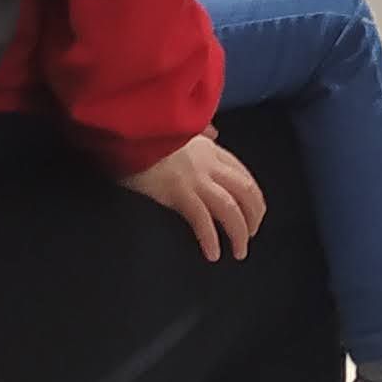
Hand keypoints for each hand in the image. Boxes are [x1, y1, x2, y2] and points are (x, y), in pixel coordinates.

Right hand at [126, 132, 266, 259]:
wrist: (127, 129)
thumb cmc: (147, 134)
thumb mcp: (178, 128)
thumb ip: (198, 131)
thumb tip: (214, 133)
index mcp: (209, 148)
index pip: (243, 174)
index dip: (253, 196)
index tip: (254, 212)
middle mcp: (208, 162)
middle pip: (245, 191)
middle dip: (254, 215)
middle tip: (251, 235)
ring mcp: (194, 177)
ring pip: (230, 207)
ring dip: (239, 232)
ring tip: (239, 252)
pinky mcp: (177, 190)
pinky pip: (202, 218)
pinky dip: (210, 238)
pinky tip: (213, 253)